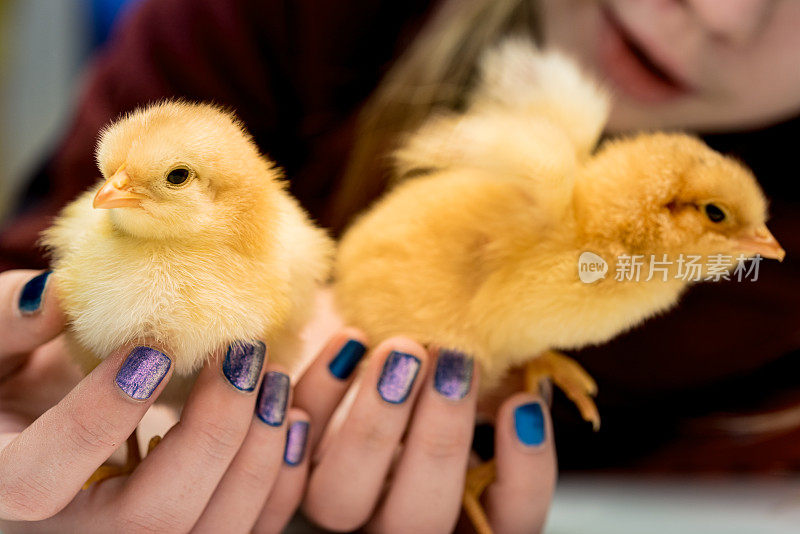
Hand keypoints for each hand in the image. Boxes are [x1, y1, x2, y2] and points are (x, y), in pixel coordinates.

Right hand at [0, 270, 307, 532]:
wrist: (31, 436)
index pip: (40, 481)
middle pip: (150, 520)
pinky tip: (293, 419)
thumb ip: (7, 325)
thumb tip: (56, 294)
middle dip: (212, 432)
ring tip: (274, 378)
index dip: (101, 416)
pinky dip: (281, 482)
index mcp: (3, 493)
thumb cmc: (7, 390)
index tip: (156, 348)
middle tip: (243, 354)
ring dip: (259, 456)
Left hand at [293, 330, 556, 532]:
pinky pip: (287, 448)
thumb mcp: (470, 382)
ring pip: (338, 500)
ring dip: (371, 424)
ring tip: (401, 351)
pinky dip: (317, 395)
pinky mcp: (285, 466)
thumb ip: (498, 387)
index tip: (523, 404)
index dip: (521, 474)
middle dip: (437, 440)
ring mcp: (335, 503)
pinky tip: (351, 341)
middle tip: (453, 360)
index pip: (504, 524)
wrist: (370, 360)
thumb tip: (529, 366)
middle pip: (415, 519)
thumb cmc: (434, 372)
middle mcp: (394, 522)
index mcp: (456, 512)